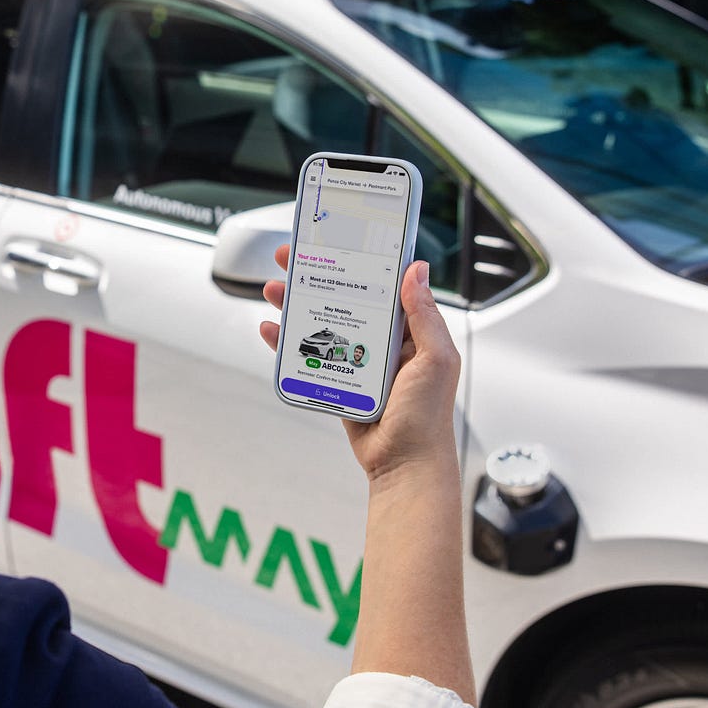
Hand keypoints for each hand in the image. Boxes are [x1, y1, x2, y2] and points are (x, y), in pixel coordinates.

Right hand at [260, 245, 460, 483]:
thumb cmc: (428, 417)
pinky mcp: (338, 382)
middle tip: (291, 259)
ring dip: (296, 304)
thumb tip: (417, 271)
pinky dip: (288, 343)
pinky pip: (310, 356)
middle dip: (316, 277)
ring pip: (322, 323)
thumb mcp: (436, 359)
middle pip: (344, 299)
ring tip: (274, 289)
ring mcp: (357, 362)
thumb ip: (425, 316)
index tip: (337, 242)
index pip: (381, 286)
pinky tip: (271, 330)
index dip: (358, 262)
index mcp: (410, 331)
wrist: (404, 464)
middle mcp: (382, 342)